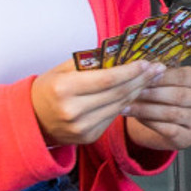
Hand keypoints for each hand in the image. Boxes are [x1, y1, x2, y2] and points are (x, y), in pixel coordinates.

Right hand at [31, 58, 158, 150]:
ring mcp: (82, 127)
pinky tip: (135, 93)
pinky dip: (126, 105)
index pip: (107, 79)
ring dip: (138, 92)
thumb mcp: (63, 70)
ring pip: (119, 106)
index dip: (130, 71)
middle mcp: (73, 111)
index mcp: (64, 89)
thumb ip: (91, 62)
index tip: (145, 62)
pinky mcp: (89, 137)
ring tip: (151, 79)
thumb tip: (121, 53)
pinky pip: (113, 118)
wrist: (32, 120)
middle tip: (157, 69)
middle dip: (141, 80)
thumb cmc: (48, 89)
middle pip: (117, 93)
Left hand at [124, 62, 190, 153]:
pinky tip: (137, 118)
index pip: (184, 76)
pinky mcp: (189, 137)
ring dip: (148, 110)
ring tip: (128, 106)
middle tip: (134, 92)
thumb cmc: (158, 95)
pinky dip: (151, 123)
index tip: (145, 75)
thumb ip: (153, 75)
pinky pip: (171, 130)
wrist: (159, 121)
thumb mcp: (158, 81)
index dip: (164, 76)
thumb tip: (141, 67)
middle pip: (180, 95)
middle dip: (154, 94)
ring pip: (174, 114)